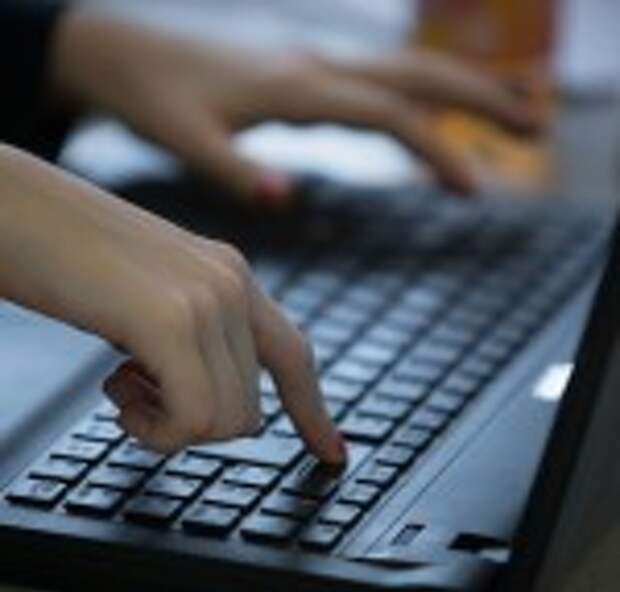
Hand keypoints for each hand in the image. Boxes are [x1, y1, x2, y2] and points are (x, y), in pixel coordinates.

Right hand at [0, 145, 345, 462]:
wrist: (8, 205)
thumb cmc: (66, 252)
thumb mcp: (150, 295)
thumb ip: (190, 337)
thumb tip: (206, 399)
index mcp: (230, 274)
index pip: (296, 355)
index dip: (315, 411)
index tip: (333, 451)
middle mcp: (231, 283)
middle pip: (252, 408)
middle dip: (196, 423)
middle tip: (137, 392)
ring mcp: (208, 299)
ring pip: (226, 422)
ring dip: (169, 425)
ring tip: (122, 383)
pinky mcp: (171, 319)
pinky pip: (194, 420)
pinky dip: (153, 430)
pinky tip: (117, 390)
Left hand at [50, 10, 540, 203]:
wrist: (118, 51)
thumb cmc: (151, 98)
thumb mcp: (186, 140)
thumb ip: (236, 171)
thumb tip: (288, 198)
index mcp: (296, 88)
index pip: (389, 117)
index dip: (437, 149)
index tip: (475, 188)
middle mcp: (314, 66)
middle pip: (416, 75)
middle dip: (481, 99)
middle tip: (536, 124)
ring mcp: (311, 64)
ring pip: (403, 70)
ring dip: (460, 88)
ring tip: (509, 112)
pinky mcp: (302, 72)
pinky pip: (374, 80)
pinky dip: (415, 94)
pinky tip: (430, 111)